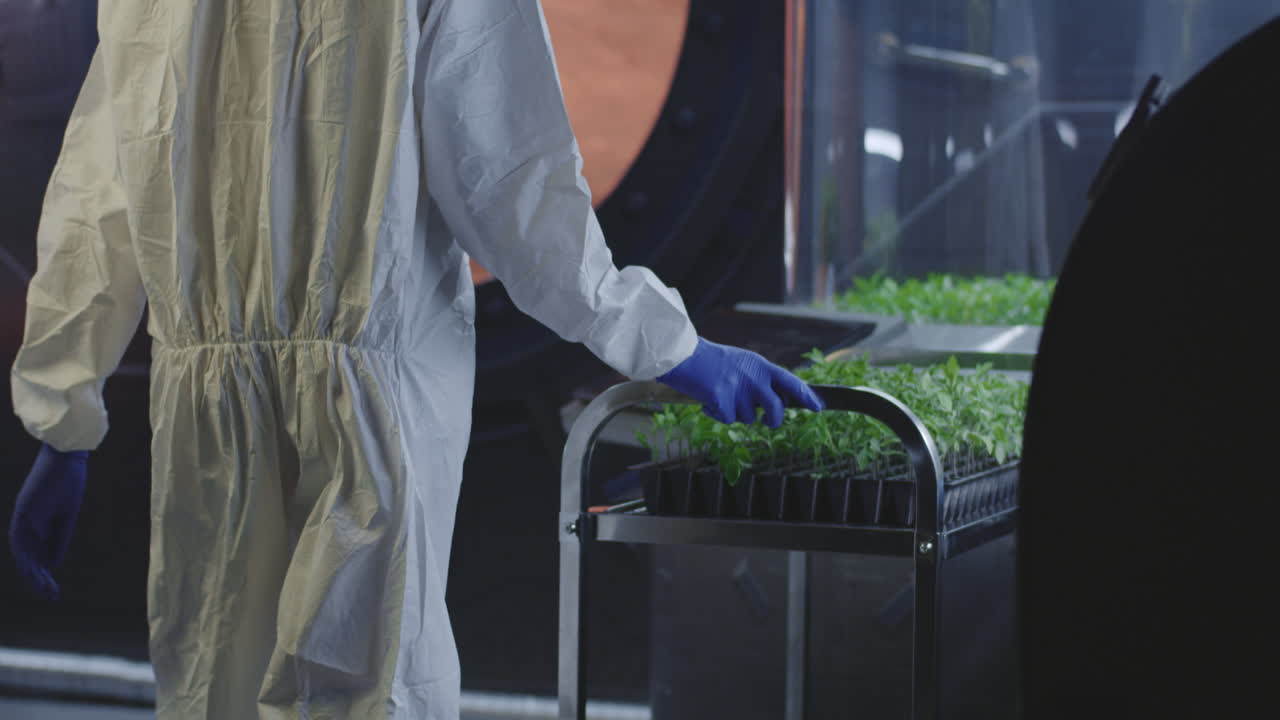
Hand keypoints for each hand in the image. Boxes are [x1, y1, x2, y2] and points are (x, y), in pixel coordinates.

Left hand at [9, 444, 87, 600]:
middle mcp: (27, 523)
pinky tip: (37, 569)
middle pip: (29, 557)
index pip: (38, 554)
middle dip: (38, 578)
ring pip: (23, 552)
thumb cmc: (69, 479)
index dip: (44, 573)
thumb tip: (52, 564)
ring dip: (32, 571)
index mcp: (39, 524)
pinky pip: (20, 537)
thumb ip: (59, 537)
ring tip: (44, 588)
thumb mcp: (67, 514)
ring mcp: (23, 517)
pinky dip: (26, 555)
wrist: (67, 456)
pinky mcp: (23, 510)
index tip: (53, 591)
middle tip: (51, 596)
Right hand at [657, 338, 824, 427]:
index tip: (819, 406)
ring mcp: (738, 389)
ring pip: (748, 417)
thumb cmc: (712, 361)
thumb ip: (759, 379)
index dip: (806, 395)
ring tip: (721, 395)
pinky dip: (717, 414)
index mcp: (760, 365)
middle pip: (776, 408)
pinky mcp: (722, 400)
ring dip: (736, 413)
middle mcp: (753, 377)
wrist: (685, 356)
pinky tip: (708, 400)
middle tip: (767, 422)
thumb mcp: (742, 363)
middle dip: (773, 420)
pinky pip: (727, 419)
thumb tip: (776, 402)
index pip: (790, 381)